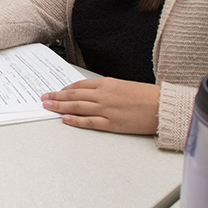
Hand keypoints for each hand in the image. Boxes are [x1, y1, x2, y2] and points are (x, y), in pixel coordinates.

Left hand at [41, 77, 159, 134]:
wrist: (163, 106)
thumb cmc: (147, 96)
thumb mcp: (124, 85)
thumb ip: (107, 88)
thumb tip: (91, 93)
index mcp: (107, 84)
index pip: (79, 85)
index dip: (64, 89)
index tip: (56, 91)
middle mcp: (104, 95)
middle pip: (74, 96)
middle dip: (56, 96)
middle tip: (44, 98)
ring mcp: (106, 109)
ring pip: (77, 107)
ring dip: (60, 107)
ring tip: (48, 107)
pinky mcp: (112, 123)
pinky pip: (89, 122)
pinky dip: (75, 121)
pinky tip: (65, 119)